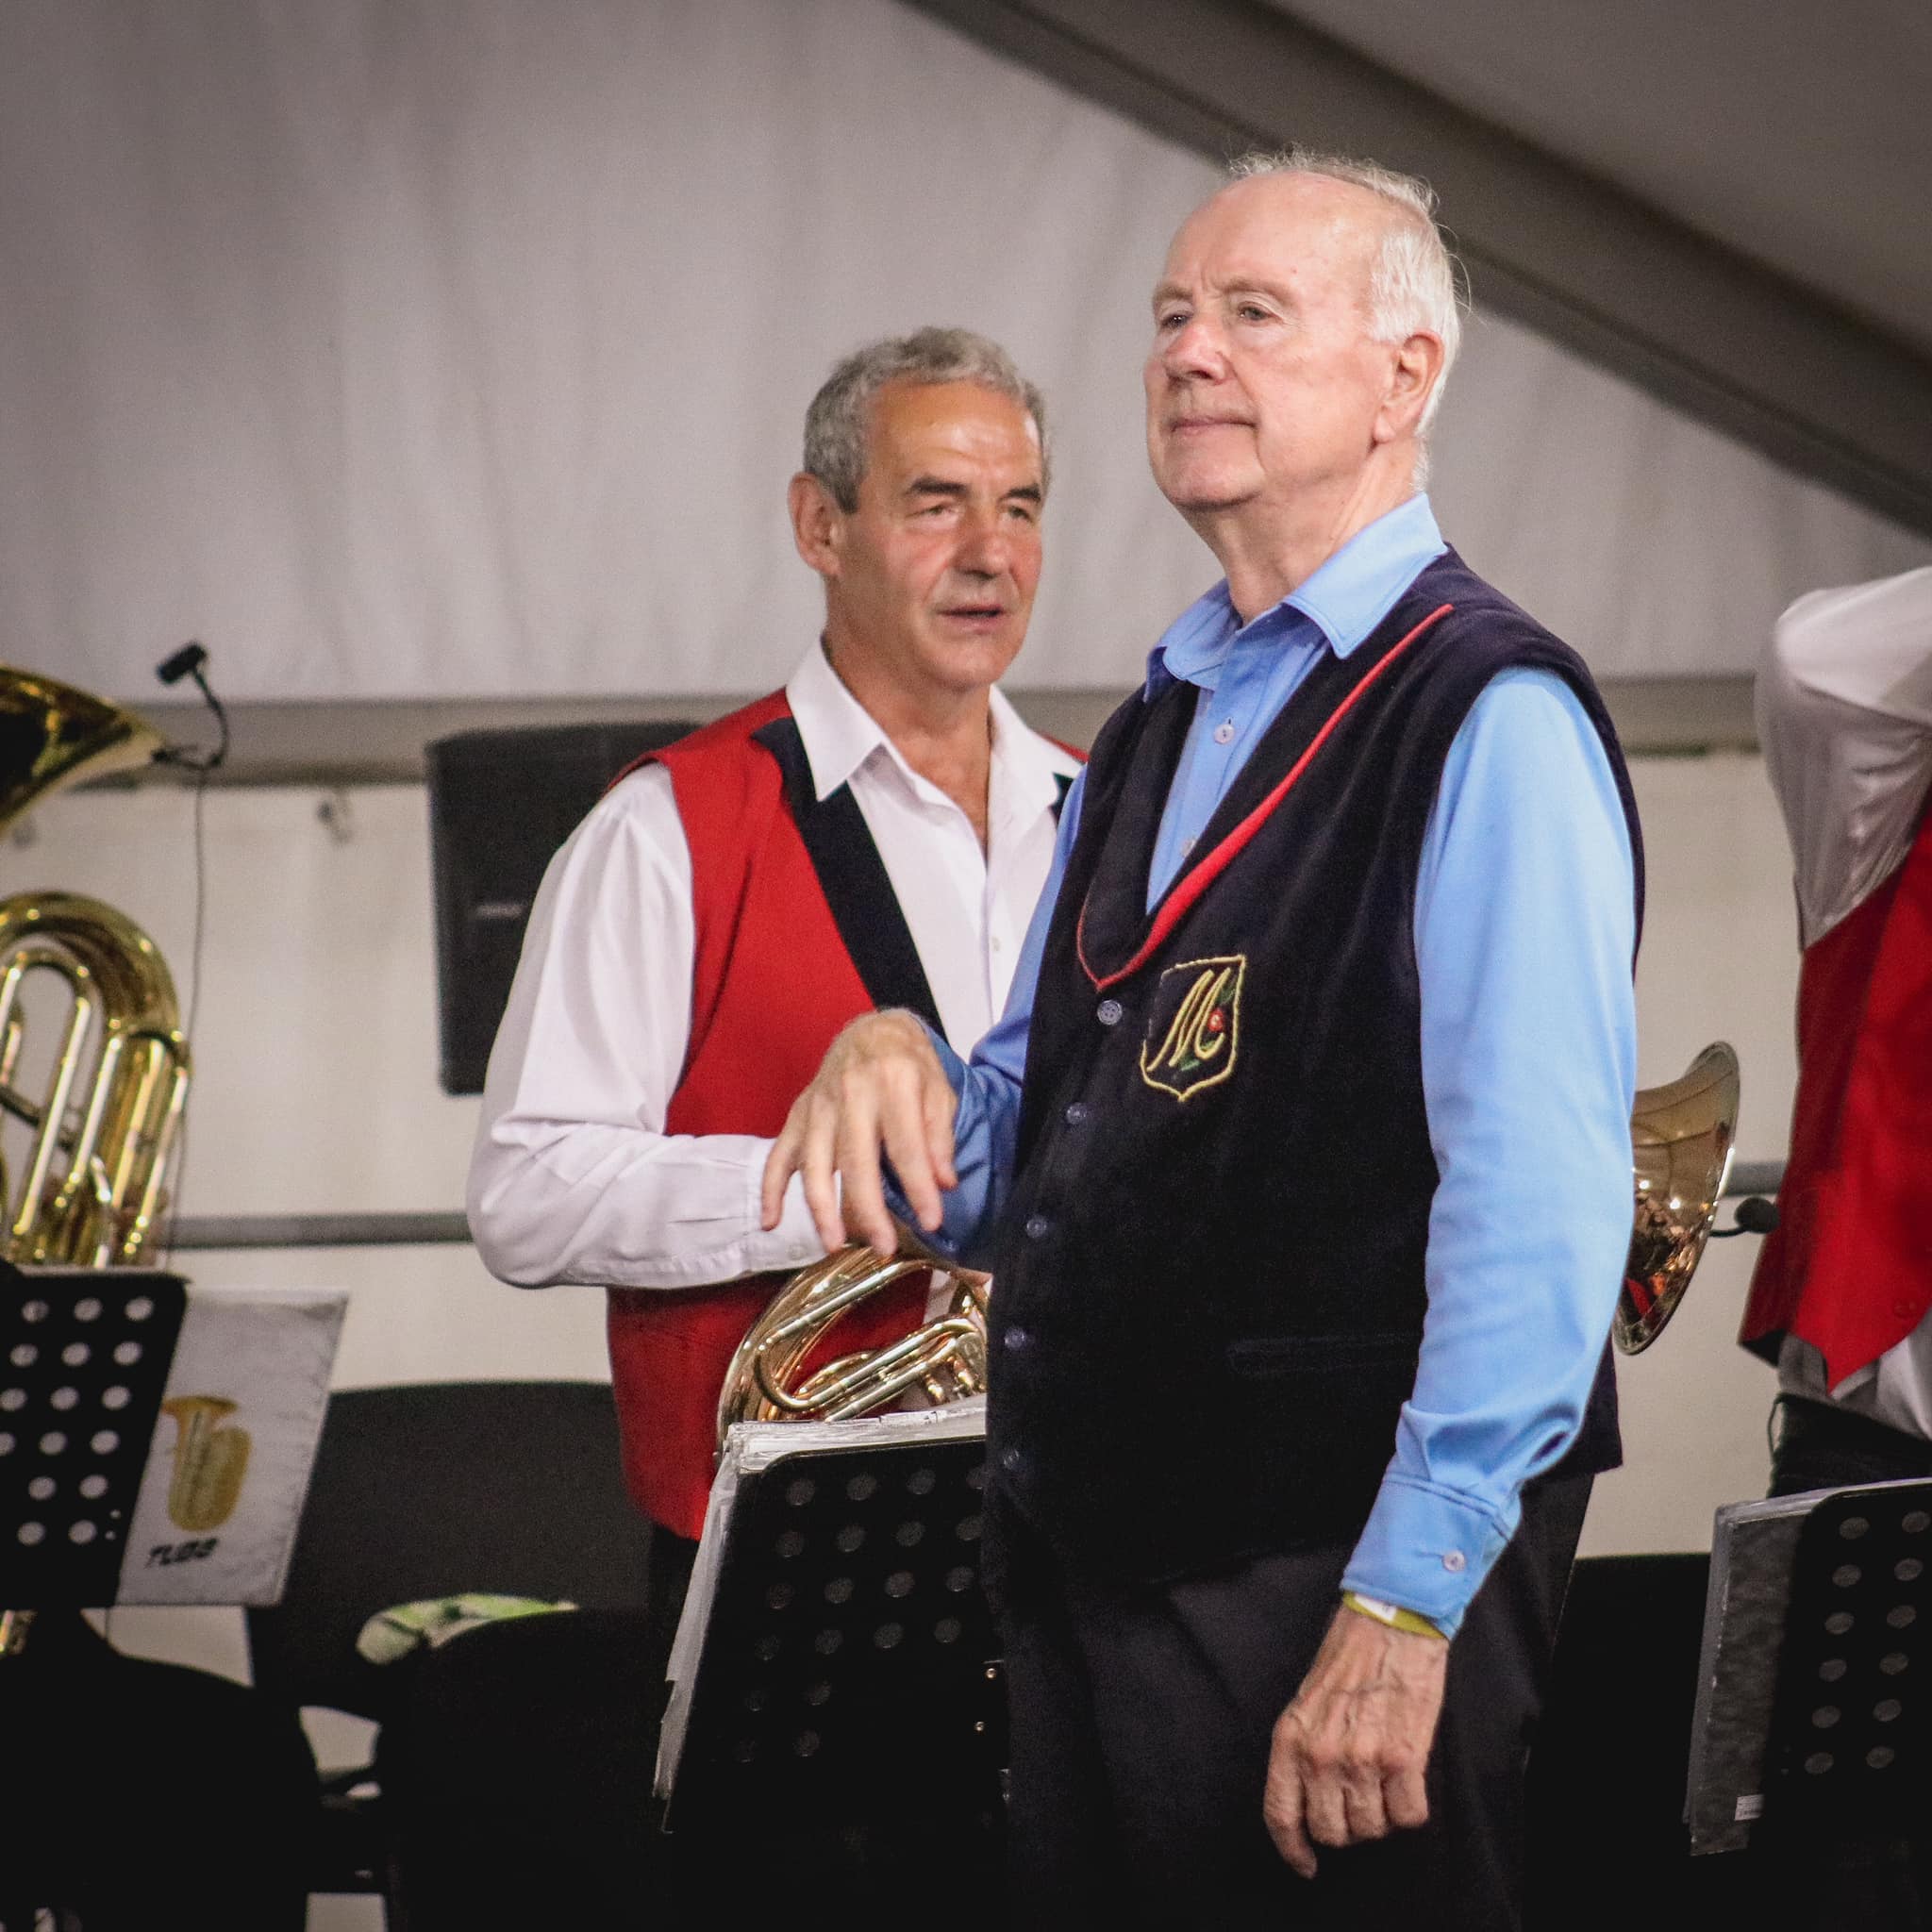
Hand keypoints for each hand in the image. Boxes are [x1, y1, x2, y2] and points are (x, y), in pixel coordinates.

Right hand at [759, 1010, 957, 1254]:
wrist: (870, 1030)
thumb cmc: (910, 1064)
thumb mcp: (940, 1089)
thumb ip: (940, 1136)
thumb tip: (944, 1183)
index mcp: (892, 1083)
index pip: (906, 1146)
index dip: (920, 1187)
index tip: (932, 1221)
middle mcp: (851, 1094)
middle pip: (855, 1161)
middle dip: (869, 1210)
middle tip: (884, 1247)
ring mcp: (818, 1106)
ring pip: (813, 1164)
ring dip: (821, 1209)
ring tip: (834, 1244)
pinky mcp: (798, 1115)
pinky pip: (778, 1154)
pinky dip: (771, 1189)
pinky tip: (771, 1222)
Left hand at [1262, 1605, 1447, 1879]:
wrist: (1389, 1624)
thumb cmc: (1348, 1660)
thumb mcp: (1305, 1704)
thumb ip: (1303, 1752)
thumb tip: (1310, 1804)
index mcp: (1290, 1740)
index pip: (1281, 1814)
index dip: (1293, 1849)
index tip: (1306, 1864)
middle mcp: (1321, 1756)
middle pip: (1332, 1832)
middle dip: (1348, 1827)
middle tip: (1359, 1801)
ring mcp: (1362, 1759)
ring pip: (1371, 1829)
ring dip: (1381, 1816)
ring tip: (1385, 1782)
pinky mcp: (1404, 1758)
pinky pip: (1408, 1816)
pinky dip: (1411, 1807)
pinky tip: (1408, 1780)